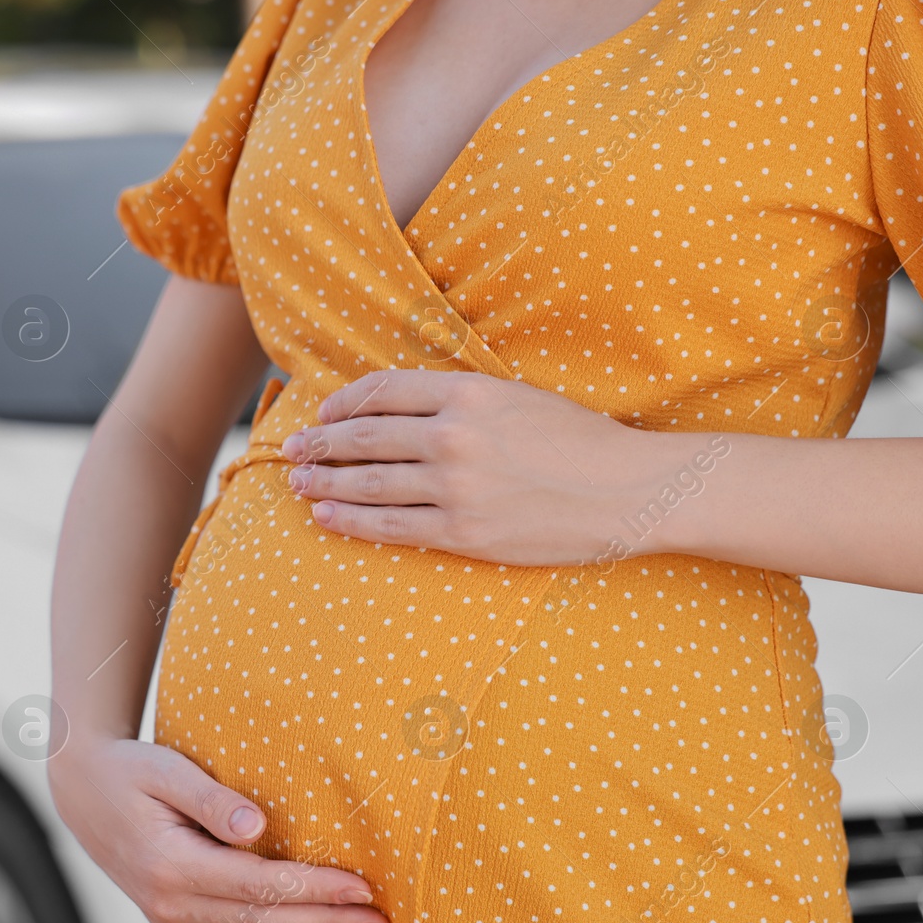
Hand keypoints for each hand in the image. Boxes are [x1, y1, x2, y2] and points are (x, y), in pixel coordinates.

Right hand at [47, 734, 391, 922]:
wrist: (81, 789)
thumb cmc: (130, 770)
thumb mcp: (166, 769)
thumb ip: (211, 798)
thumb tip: (258, 826)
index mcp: (171, 864)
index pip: (259, 887)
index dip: (315, 890)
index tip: (362, 887)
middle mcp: (169, 905)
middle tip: (380, 922)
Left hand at [281, 370, 697, 565]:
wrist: (629, 491)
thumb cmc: (580, 442)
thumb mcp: (519, 397)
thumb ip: (462, 399)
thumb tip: (403, 409)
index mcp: (469, 392)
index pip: (384, 391)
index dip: (344, 403)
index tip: (324, 413)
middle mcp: (455, 435)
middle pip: (365, 436)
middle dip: (321, 444)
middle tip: (294, 450)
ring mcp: (456, 486)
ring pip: (369, 482)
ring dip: (326, 482)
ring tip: (300, 483)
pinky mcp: (463, 531)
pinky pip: (391, 525)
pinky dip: (352, 519)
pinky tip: (327, 516)